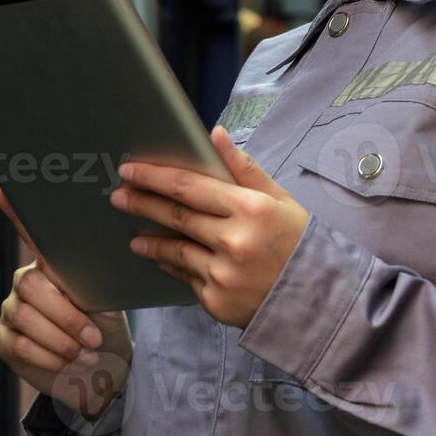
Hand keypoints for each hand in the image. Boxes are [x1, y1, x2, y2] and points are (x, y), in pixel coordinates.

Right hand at [0, 183, 132, 420]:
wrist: (102, 371)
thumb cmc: (104, 327)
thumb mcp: (105, 298)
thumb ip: (93, 276)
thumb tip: (109, 245)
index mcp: (52, 266)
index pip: (32, 234)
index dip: (16, 212)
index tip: (4, 187)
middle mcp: (25, 281)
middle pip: (31, 286)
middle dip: (66, 316)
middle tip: (92, 337)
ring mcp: (11, 309)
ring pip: (27, 317)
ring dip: (63, 340)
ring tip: (87, 351)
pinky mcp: (4, 339)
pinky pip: (22, 344)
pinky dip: (52, 357)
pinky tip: (69, 362)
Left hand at [110, 125, 310, 327]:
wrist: (316, 297)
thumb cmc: (296, 240)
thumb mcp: (279, 198)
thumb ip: (243, 167)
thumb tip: (214, 134)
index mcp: (251, 209)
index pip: (191, 187)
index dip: (156, 177)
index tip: (131, 171)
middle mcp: (234, 241)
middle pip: (177, 216)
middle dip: (142, 203)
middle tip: (119, 195)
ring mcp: (223, 274)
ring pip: (176, 250)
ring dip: (150, 239)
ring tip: (135, 234)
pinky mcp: (216, 301)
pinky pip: (186, 277)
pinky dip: (172, 265)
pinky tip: (163, 257)